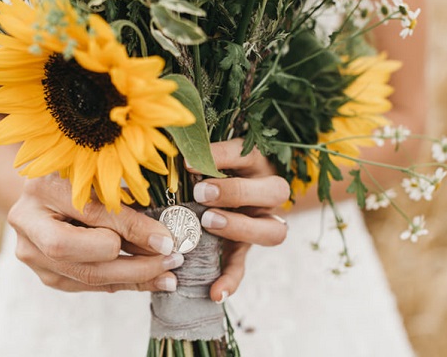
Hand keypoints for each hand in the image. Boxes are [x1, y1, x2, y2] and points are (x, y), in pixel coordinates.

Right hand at [8, 173, 183, 292]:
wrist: (43, 191)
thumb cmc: (78, 175)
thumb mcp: (99, 177)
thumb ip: (124, 201)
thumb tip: (162, 235)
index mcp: (42, 188)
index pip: (93, 216)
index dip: (132, 230)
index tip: (166, 239)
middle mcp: (29, 225)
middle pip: (84, 259)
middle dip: (135, 265)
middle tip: (172, 260)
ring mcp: (32, 254)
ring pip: (89, 277)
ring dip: (135, 278)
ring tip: (168, 275)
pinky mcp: (46, 273)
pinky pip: (89, 284)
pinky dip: (123, 283)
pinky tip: (150, 279)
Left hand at [187, 138, 289, 301]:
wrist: (215, 195)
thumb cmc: (204, 171)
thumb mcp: (203, 159)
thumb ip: (193, 157)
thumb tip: (170, 153)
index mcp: (254, 164)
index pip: (246, 154)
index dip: (220, 156)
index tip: (187, 163)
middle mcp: (265, 193)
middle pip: (276, 191)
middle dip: (237, 192)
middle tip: (202, 194)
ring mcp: (259, 223)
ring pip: (273, 230)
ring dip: (241, 227)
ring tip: (209, 224)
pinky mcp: (243, 250)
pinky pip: (243, 267)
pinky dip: (230, 281)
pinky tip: (214, 292)